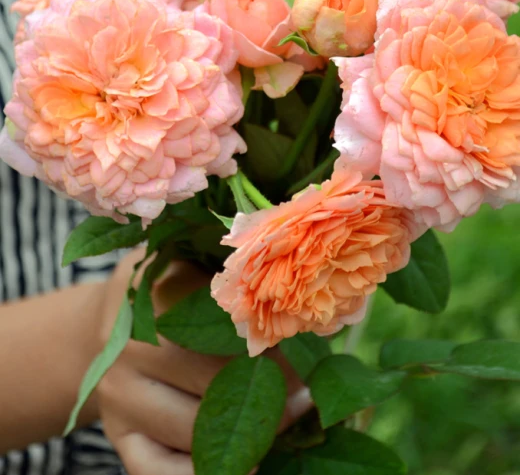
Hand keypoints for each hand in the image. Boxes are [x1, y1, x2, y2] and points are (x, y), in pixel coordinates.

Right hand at [96, 250, 309, 474]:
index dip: (272, 338)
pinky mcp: (118, 433)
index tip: (304, 343)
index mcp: (156, 294)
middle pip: (216, 380)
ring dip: (252, 431)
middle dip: (272, 386)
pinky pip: (156, 470)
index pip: (226, 325)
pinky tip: (248, 464)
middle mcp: (131, 347)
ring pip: (196, 429)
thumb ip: (235, 277)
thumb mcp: (193, 260)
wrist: (100, 320)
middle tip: (307, 387)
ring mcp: (119, 395)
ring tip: (291, 414)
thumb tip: (302, 306)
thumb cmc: (166, 285)